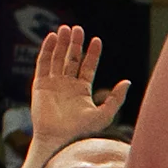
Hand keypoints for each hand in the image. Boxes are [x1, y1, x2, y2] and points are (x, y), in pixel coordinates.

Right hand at [27, 24, 131, 153]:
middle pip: (72, 59)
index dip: (92, 53)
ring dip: (62, 43)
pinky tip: (52, 37)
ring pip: (57, 58)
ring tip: (66, 28)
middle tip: (78, 29)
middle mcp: (67, 85)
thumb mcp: (105, 114)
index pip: (88, 67)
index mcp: (82, 90)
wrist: (59, 139)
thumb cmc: (82, 131)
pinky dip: (47, 50)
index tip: (96, 40)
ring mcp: (53, 84)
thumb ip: (116, 98)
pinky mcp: (40, 85)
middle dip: (75, 44)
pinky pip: (43, 63)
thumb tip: (127, 82)